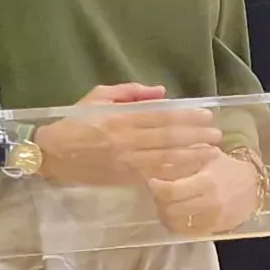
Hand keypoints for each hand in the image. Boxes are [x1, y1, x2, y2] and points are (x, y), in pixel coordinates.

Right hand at [33, 84, 206, 184]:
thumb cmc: (75, 122)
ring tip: (211, 151)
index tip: (206, 115)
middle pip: (168, 138)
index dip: (186, 117)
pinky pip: (155, 175)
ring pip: (166, 158)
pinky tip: (191, 169)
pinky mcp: (124, 178)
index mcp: (120, 117)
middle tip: (217, 133)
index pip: (161, 117)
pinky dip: (175, 172)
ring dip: (191, 155)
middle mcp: (126, 140)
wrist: (52, 154)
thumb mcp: (98, 97)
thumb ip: (129, 92)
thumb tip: (161, 93)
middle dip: (196, 136)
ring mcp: (126, 161)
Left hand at [149, 148, 259, 235]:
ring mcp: (212, 219)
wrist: (252, 185)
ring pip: (176, 224)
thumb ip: (184, 155)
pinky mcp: (213, 230)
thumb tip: (158, 158)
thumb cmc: (226, 166)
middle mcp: (209, 203)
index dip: (157, 188)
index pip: (172, 191)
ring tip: (165, 203)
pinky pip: (186, 233)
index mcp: (206, 182)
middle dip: (159, 201)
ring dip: (165, 214)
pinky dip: (176, 224)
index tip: (152, 181)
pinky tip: (175, 214)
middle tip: (157, 192)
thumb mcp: (207, 153)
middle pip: (171, 209)